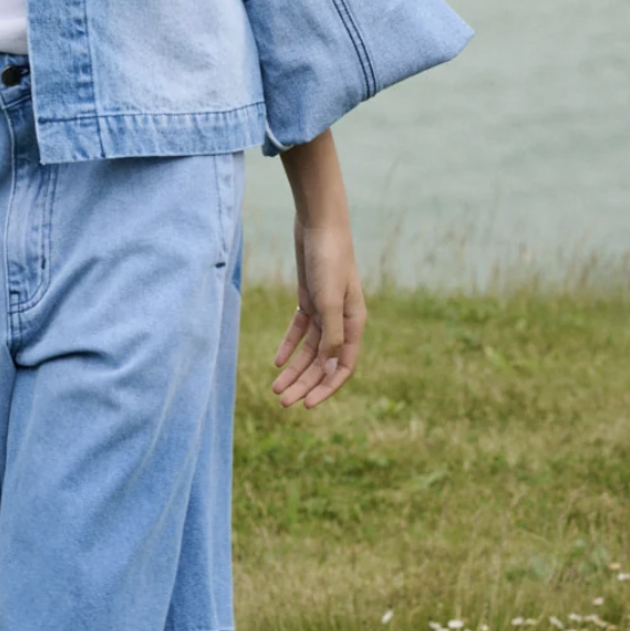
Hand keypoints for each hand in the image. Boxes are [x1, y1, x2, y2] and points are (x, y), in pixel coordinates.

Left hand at [272, 129, 365, 409]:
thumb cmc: (329, 259)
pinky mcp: (309, 298)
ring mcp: (325, 310)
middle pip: (322, 362)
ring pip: (309, 350)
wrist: (319, 223)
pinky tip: (276, 362)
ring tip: (275, 389)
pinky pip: (300, 330)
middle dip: (304, 384)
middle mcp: (342, 320)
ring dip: (293, 370)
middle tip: (282, 402)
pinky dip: (289, 346)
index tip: (307, 406)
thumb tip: (329, 366)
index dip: (326, 388)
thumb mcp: (328, 299)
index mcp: (354, 324)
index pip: (342, 366)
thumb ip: (330, 333)